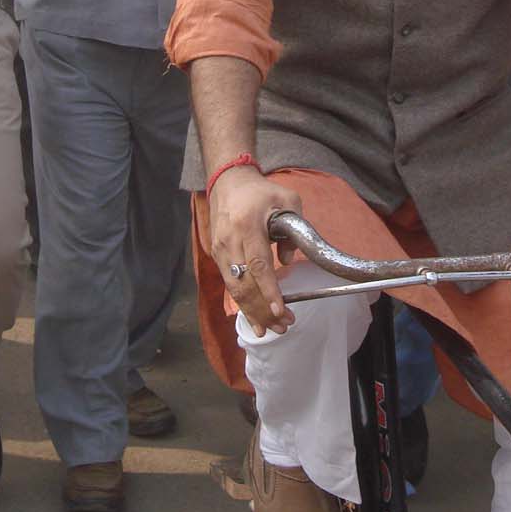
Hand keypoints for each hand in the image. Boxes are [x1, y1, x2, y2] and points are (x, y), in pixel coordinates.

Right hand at [208, 167, 304, 336]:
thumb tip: (288, 262)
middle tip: (283, 326)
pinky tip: (255, 317)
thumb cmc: (260, 192)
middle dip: (264, 309)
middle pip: (245, 283)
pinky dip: (243, 303)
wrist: (228, 182)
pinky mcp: (217, 255)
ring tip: (271, 329)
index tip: (280, 310)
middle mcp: (229, 241)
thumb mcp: (287, 200)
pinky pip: (230, 284)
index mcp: (247, 225)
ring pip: (235, 289)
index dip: (269, 290)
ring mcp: (220, 250)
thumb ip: (293, 231)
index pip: (258, 264)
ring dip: (253, 312)